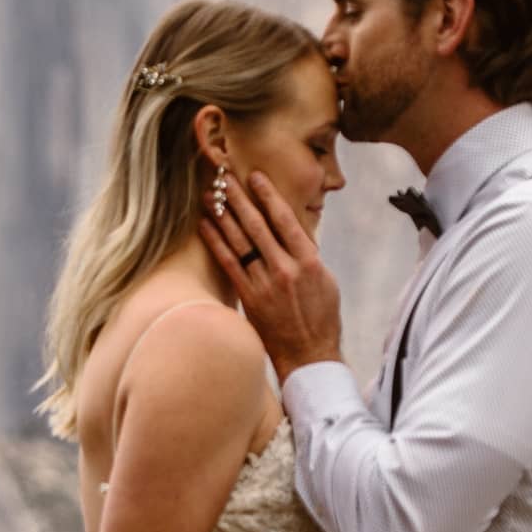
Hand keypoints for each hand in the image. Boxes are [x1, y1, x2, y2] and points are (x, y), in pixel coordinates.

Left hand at [201, 172, 343, 381]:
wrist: (309, 355)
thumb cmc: (321, 318)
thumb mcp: (325, 281)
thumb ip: (308, 255)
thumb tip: (293, 231)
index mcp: (308, 262)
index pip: (285, 220)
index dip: (268, 195)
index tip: (255, 176)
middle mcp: (286, 269)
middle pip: (258, 226)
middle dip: (239, 199)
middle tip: (224, 177)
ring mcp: (266, 284)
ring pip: (241, 242)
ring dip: (223, 215)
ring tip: (210, 195)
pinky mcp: (250, 298)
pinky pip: (230, 264)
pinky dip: (216, 243)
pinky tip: (206, 225)